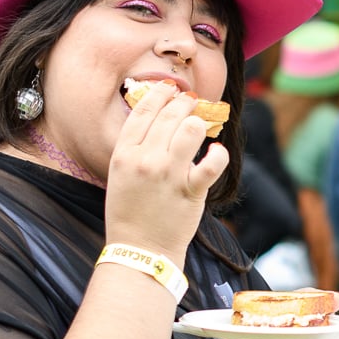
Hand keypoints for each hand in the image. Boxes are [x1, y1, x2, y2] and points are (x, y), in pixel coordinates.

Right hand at [105, 81, 227, 262]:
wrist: (140, 250)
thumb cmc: (129, 213)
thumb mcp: (120, 175)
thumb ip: (134, 149)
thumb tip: (155, 122)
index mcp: (124, 154)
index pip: (144, 111)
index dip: (159, 94)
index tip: (169, 89)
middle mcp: (146, 160)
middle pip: (170, 115)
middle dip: (184, 102)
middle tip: (191, 101)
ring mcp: (169, 175)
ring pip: (191, 130)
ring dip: (199, 122)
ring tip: (201, 124)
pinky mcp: (191, 191)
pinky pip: (212, 164)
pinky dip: (218, 155)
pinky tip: (217, 152)